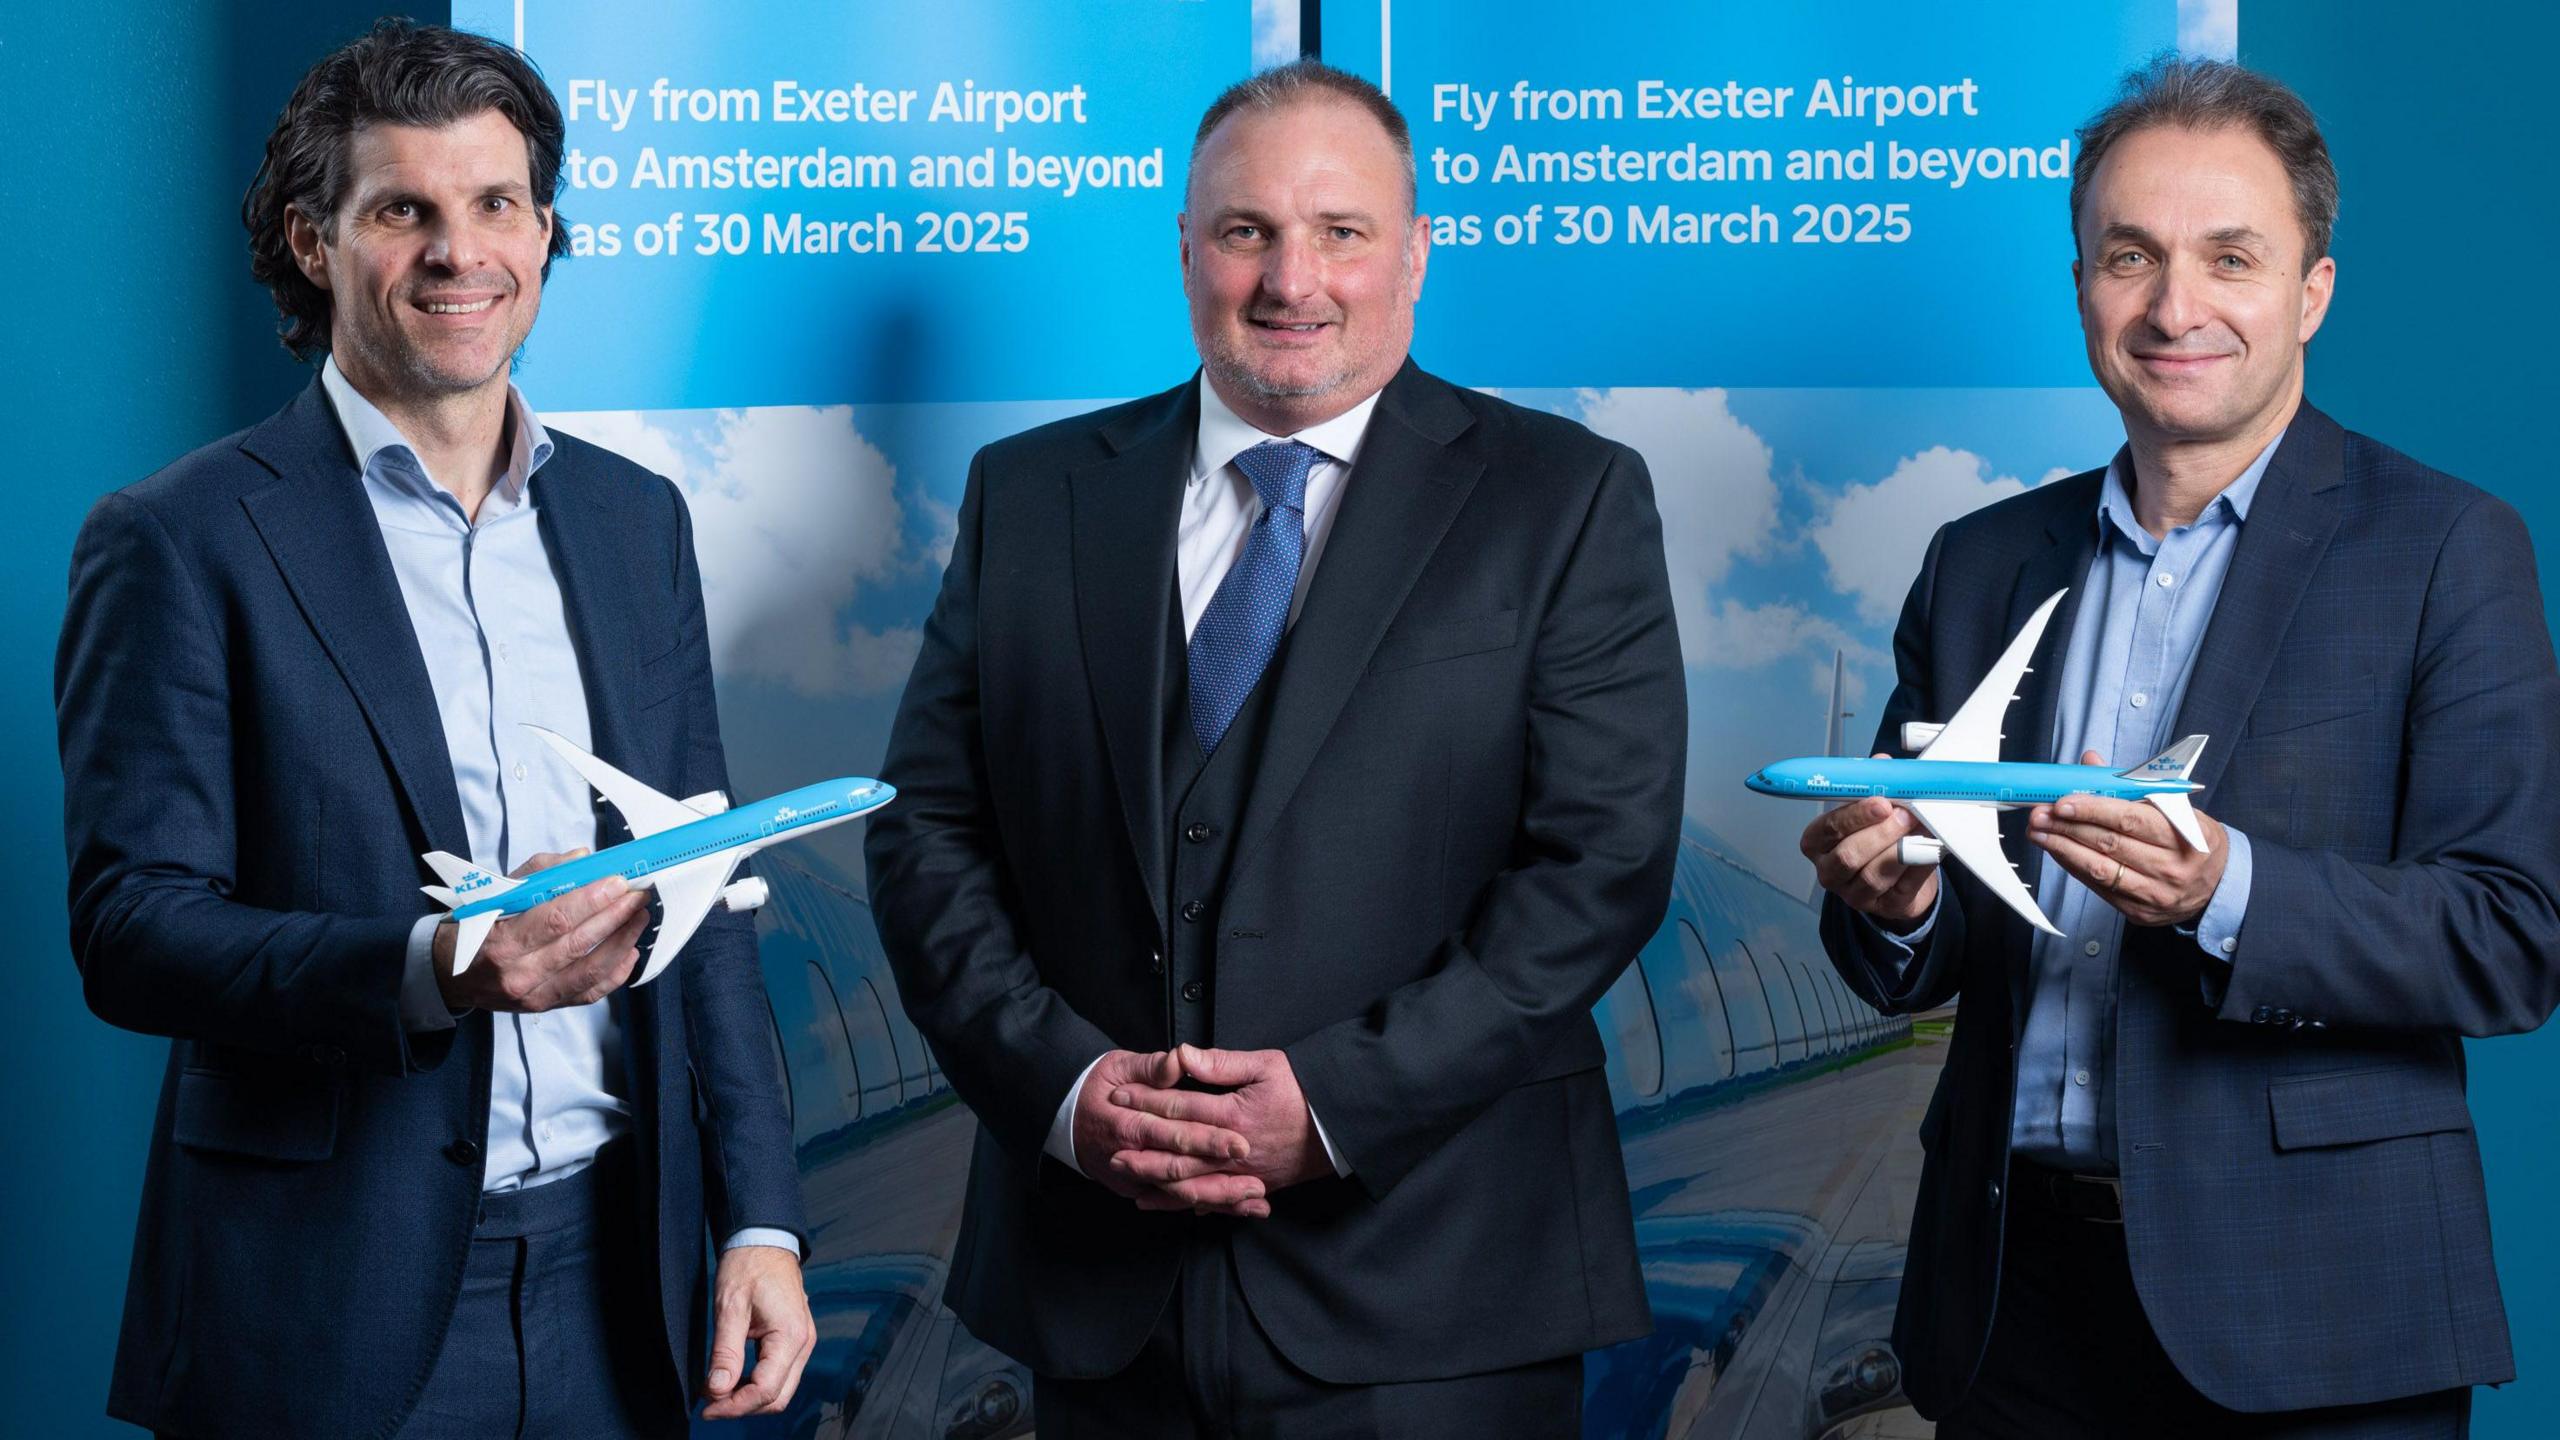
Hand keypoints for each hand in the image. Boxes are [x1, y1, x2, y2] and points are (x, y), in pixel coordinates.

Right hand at [433, 850, 649, 1012]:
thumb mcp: (497, 893)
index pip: (555, 919)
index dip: (591, 900)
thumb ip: (541, 873)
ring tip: (639, 917)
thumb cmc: (476, 926)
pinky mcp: (545, 1006)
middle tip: (638, 894)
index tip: (618, 881)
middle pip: (578, 944)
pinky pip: (590, 993)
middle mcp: (518, 974)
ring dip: (623, 941)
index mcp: (501, 941)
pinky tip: (630, 951)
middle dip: (615, 915)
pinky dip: (616, 973)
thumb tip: (582, 859)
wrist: (449, 974)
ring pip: (591, 971)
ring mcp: (533, 995)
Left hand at [700, 1244, 812, 1418]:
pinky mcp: (795, 1340)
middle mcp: (803, 1343)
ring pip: (780, 1390)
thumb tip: (717, 1390)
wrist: (765, 1240)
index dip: (734, 1405)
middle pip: (777, 1397)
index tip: (706, 1407)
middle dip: (742, 1407)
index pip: (766, 1390)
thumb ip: (725, 1353)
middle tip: (708, 1405)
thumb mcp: (730, 1308)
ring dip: (749, 1399)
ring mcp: (802, 1342)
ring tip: (717, 1394)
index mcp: (790, 1336)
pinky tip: (733, 1380)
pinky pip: (780, 1375)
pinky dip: (756, 1385)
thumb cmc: (749, 1266)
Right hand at [1073, 1049, 1257, 1210]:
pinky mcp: (1135, 1190)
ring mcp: (1129, 1180)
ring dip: (1218, 1200)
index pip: (1173, 1134)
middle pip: (1179, 1174)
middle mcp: (1127, 1159)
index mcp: (1127, 1125)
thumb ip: (1152, 1067)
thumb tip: (1179, 1060)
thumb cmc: (1096, 1086)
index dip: (1207, 1139)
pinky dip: (1204, 1207)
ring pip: (1178, 1196)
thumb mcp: (1119, 1066)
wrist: (1063, 1117)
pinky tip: (1235, 1209)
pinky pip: (1172, 1203)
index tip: (1239, 1142)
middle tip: (1257, 1184)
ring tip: (1256, 1203)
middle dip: (1220, 1181)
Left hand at [1107, 1044, 1329, 1215]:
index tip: (1119, 1096)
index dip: (1146, 1101)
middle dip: (1141, 1146)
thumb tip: (1183, 1054)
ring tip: (1130, 1177)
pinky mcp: (1255, 1186)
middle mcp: (1233, 1150)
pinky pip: (1216, 1200)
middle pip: (1177, 1151)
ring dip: (1158, 1179)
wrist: (1341, 1127)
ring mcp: (1244, 1173)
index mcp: (1233, 1115)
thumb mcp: (1266, 1066)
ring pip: (1192, 1181)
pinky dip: (1190, 1203)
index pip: (1179, 1107)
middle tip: (1111, 1143)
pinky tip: (1170, 1202)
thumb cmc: (1305, 1091)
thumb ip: (1220, 1063)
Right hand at [1801, 767, 1938, 929]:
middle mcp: (1829, 872)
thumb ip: (1874, 785)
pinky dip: (1919, 866)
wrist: (1901, 875)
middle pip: (1849, 856)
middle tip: (1906, 815)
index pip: (1828, 829)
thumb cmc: (1878, 834)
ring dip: (1902, 850)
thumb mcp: (1871, 807)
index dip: (1854, 816)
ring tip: (1922, 830)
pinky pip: (1902, 888)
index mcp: (1817, 843)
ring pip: (1874, 876)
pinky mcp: (1885, 908)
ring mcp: (1855, 895)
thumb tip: (1882, 764)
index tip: (1881, 802)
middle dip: (1880, 834)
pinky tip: (1932, 850)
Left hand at [2028, 751, 2228, 926]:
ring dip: (2062, 848)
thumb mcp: (2175, 806)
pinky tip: (2058, 851)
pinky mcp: (2139, 912)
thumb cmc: (2193, 840)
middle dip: (2067, 827)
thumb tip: (2090, 763)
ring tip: (2038, 832)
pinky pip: (2099, 888)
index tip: (2062, 801)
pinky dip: (2074, 867)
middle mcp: (2171, 866)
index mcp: (2184, 834)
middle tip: (2039, 814)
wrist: (2219, 885)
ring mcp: (2155, 893)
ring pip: (2099, 869)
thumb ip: (2130, 785)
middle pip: (2109, 844)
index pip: (2130, 819)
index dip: (2092, 810)